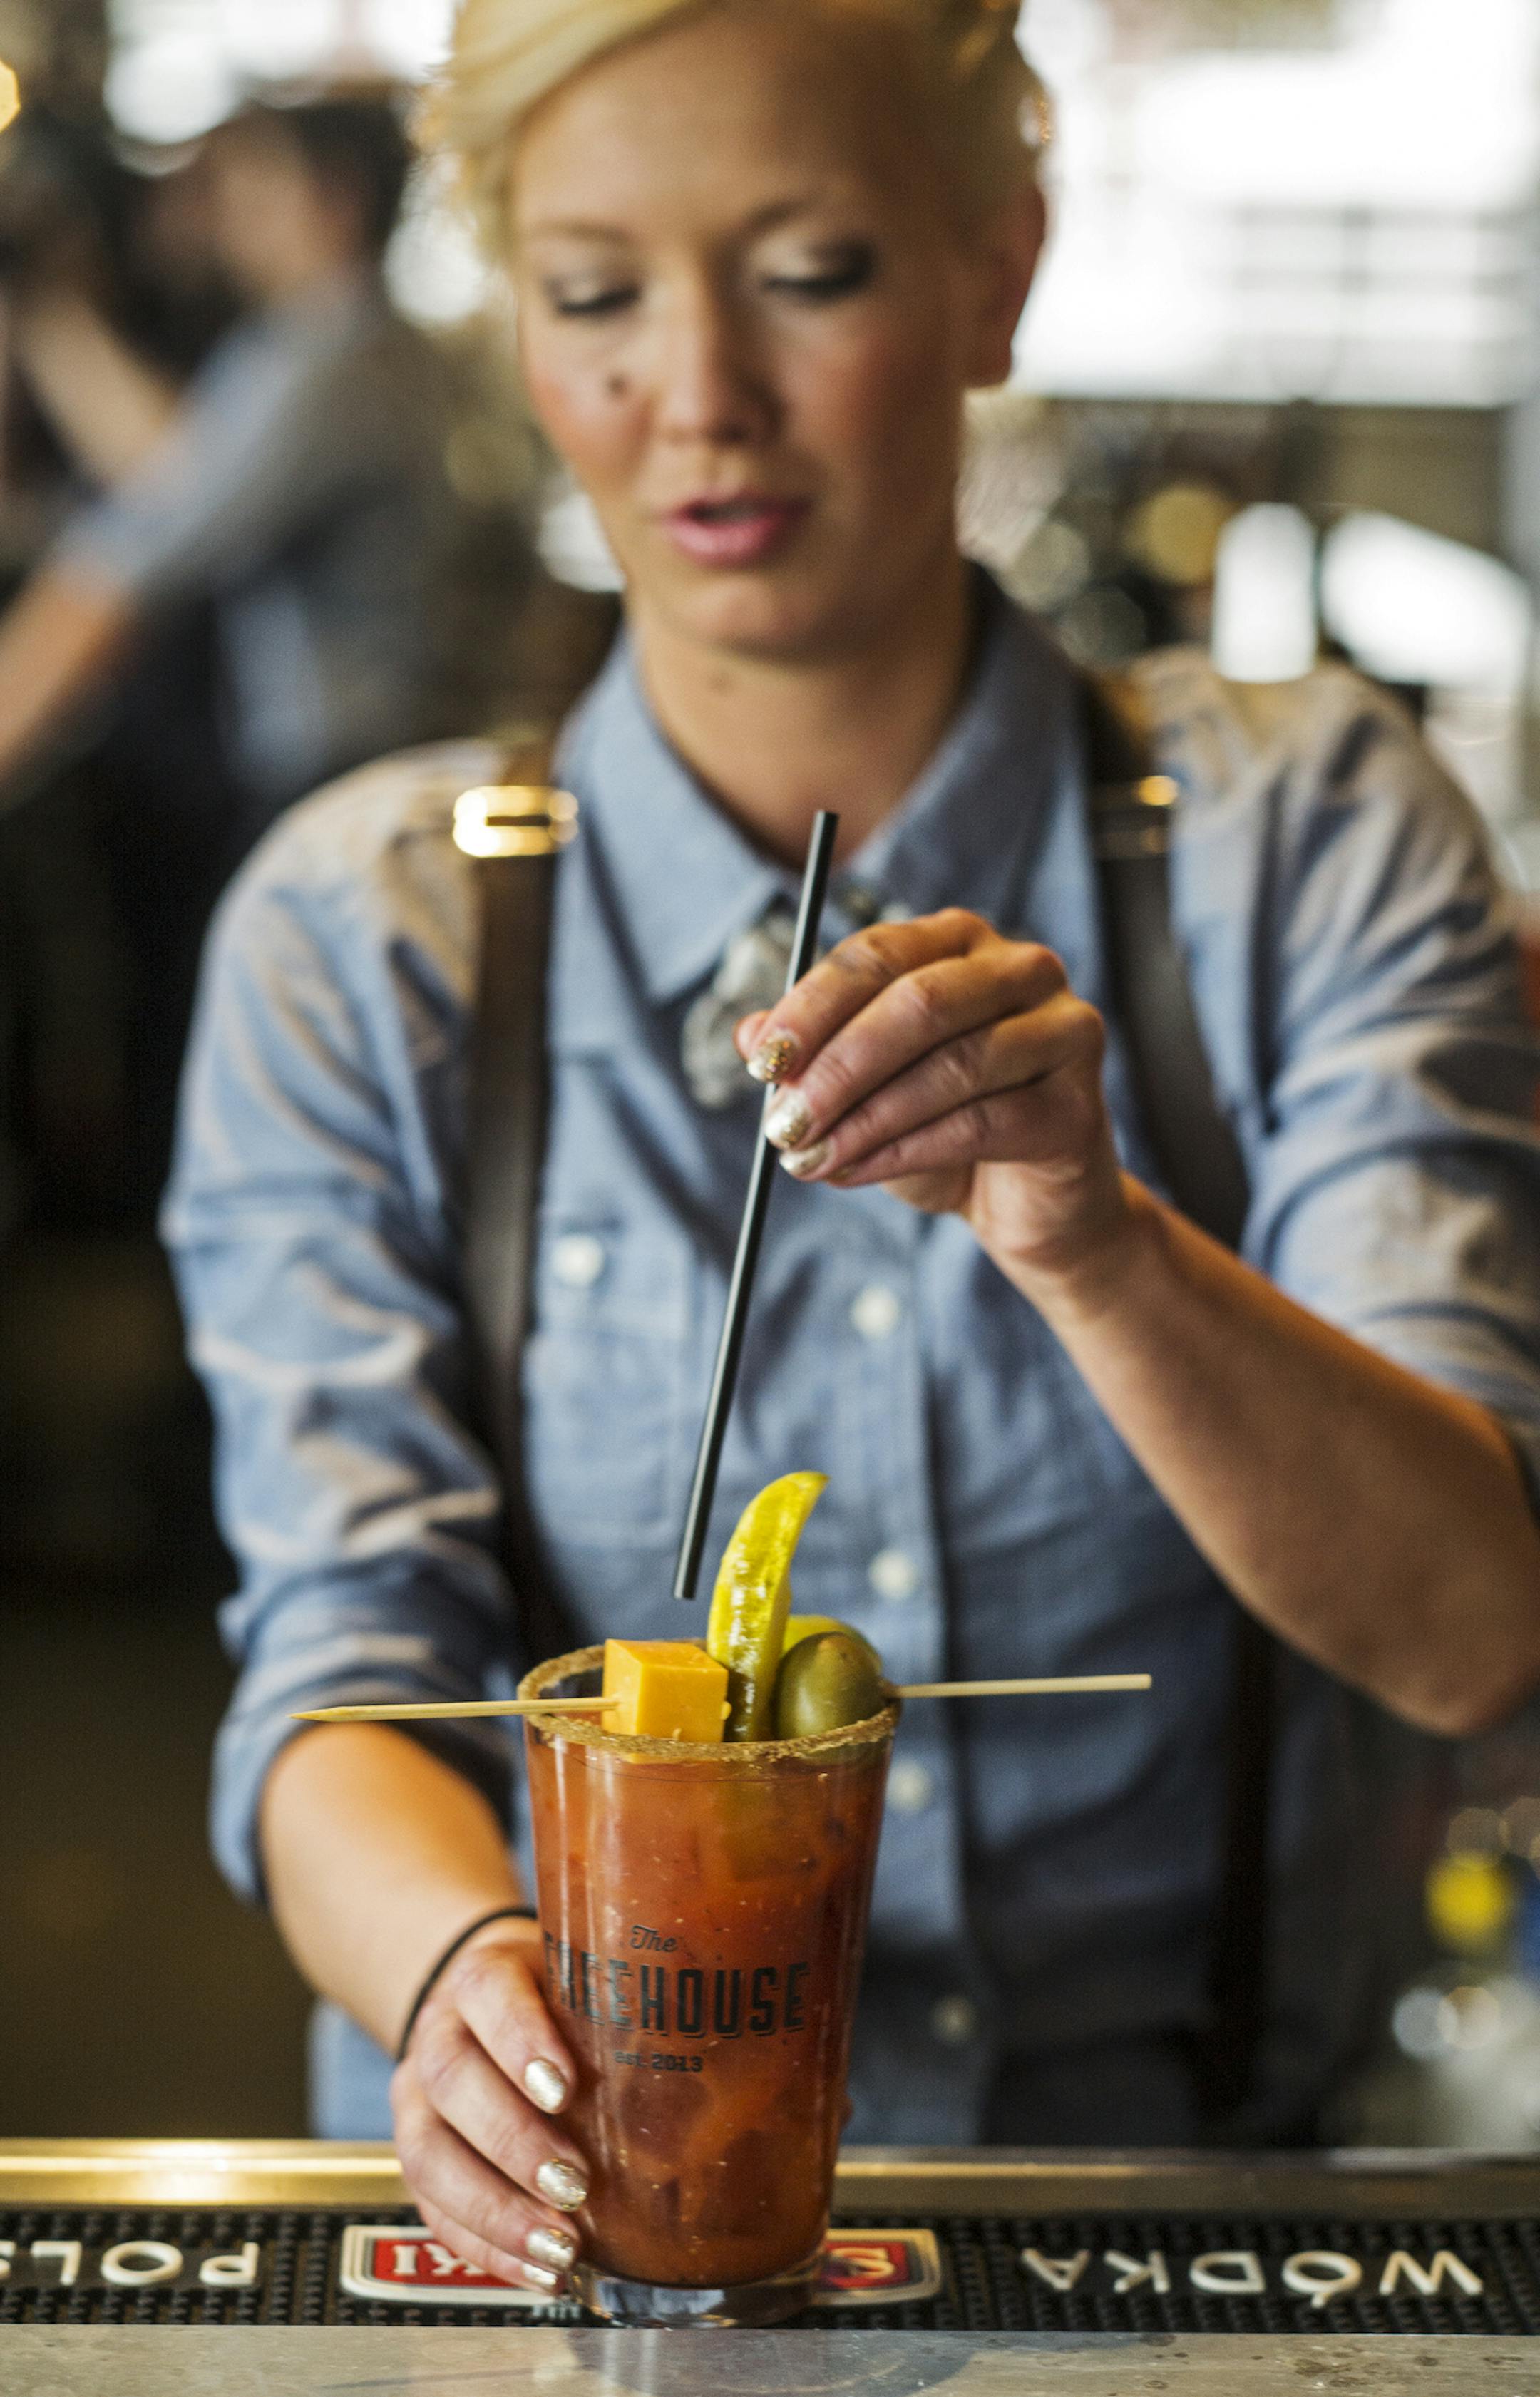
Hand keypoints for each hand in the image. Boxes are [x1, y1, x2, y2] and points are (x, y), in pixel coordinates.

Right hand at [390, 1918, 588, 2295]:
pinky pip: (433, 2209)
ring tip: (559, 2245)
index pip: (488, 1992)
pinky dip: (486, 2247)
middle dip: (514, 2141)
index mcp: (482, 1976)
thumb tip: (709, 2054)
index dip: (520, 2040)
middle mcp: (439, 2033)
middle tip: (574, 2182)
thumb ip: (619, 2007)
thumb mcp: (581, 1981)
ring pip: (429, 2154)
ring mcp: (418, 2099)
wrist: (481, 2009)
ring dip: (495, 2209)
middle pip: (455, 2080)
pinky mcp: (416, 2157)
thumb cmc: (552, 1999)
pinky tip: (539, 2270)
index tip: (565, 2088)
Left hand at [735, 909, 1130, 1289]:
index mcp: (961, 942)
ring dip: (864, 1119)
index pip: (879, 954)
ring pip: (950, 1066)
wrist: (1027, 1206)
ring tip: (808, 1160)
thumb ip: (811, 1056)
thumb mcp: (861, 1089)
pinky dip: (904, 1151)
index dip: (813, 1007)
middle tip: (782, 1122)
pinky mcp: (1078, 1104)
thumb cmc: (941, 1131)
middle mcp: (1022, 969)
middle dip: (837, 1067)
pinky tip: (854, 1172)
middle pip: (918, 1003)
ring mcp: (1064, 1030)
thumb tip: (747, 1035)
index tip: (763, 1062)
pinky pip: (979, 1122)